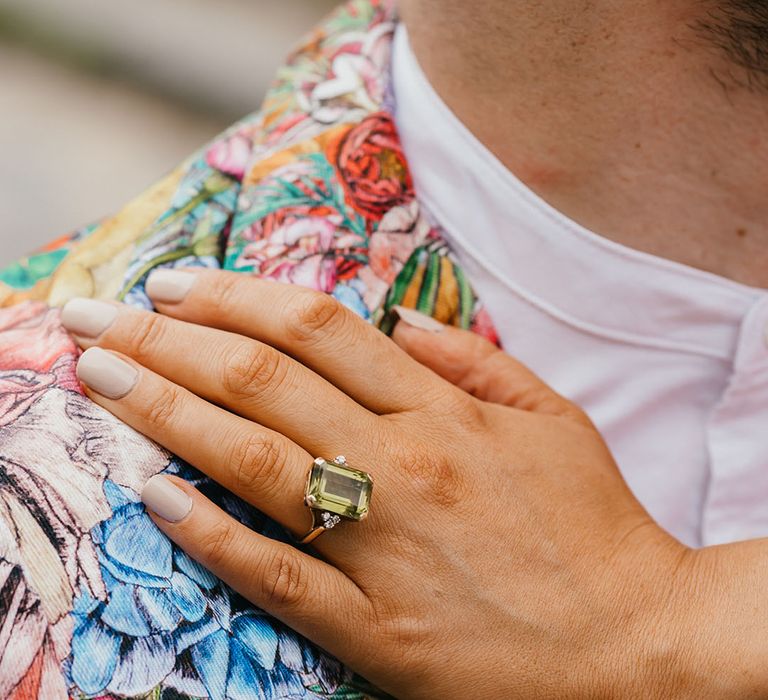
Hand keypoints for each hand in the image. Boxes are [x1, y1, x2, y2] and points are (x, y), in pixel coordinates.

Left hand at [60, 269, 744, 697]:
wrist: (636, 647)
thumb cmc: (595, 527)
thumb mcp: (553, 419)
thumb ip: (474, 363)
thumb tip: (402, 320)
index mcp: (446, 415)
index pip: (318, 331)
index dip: (239, 297)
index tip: (177, 284)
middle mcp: (406, 468)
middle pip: (264, 382)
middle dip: (170, 340)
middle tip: (102, 317)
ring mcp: (385, 549)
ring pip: (253, 461)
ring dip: (164, 412)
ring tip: (102, 379)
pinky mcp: (374, 628)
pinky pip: (274, 572)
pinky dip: (208, 530)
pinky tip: (153, 494)